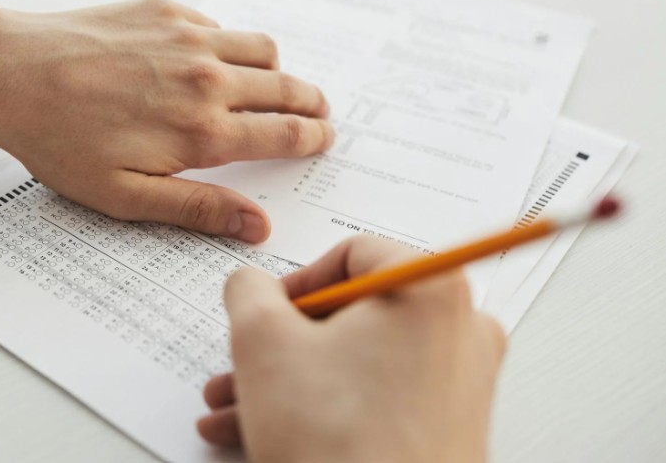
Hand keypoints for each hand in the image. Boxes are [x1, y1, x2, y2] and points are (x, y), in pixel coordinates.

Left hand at [0, 0, 332, 241]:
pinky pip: (219, 25)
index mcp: (203, 131)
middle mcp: (207, 78)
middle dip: (311, 102)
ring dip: (279, 68)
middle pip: (286, 87)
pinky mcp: (165, 10)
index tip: (323, 138)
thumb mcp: (125, 196)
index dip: (312, 138)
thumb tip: (258, 226)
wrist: (10, 74)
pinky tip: (213, 60)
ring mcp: (188, 37)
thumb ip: (199, 208)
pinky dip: (230, 44)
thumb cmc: (59, 140)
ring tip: (276, 83)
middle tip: (318, 111)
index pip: (284, 134)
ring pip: (262, 47)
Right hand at [197, 235, 505, 462]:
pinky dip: (322, 407)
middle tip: (245, 362)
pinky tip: (266, 430)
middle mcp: (460, 331)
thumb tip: (251, 286)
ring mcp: (461, 385)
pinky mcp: (449, 430)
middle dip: (283, 342)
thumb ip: (247, 292)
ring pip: (357, 363)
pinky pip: (376, 400)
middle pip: (355, 314)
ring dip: (290, 379)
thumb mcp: (263, 343)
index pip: (356, 253)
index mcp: (430, 288)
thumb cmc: (341, 445)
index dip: (297, 280)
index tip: (268, 308)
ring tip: (236, 406)